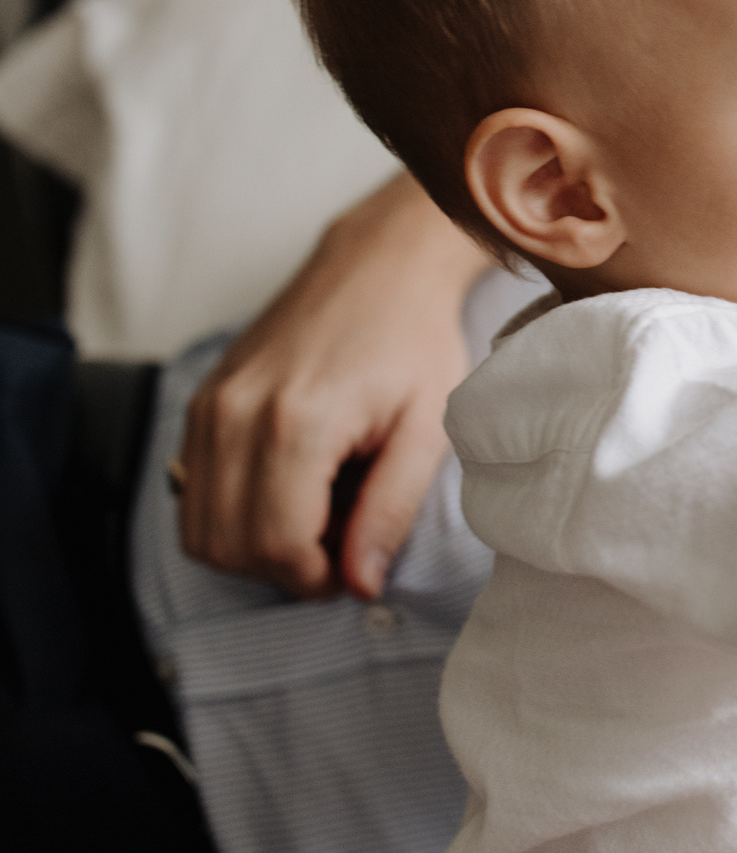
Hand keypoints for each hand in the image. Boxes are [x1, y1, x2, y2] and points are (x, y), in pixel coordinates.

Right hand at [180, 172, 489, 598]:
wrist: (378, 269)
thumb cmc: (414, 342)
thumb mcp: (429, 430)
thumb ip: (390, 512)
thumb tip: (361, 583)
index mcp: (297, 422)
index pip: (277, 545)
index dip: (315, 578)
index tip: (353, 570)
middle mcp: (236, 415)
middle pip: (228, 545)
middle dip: (282, 569)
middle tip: (338, 548)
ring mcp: (209, 407)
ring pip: (199, 526)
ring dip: (252, 547)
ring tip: (315, 520)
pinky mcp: (200, 403)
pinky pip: (192, 490)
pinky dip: (231, 513)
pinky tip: (288, 492)